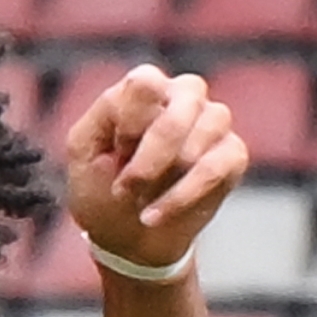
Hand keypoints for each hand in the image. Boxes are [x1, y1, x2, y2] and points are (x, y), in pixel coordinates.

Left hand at [65, 66, 248, 268]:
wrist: (126, 235)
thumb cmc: (101, 185)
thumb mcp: (83, 151)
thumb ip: (103, 120)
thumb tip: (142, 114)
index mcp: (142, 89)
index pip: (146, 81)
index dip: (130, 122)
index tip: (115, 154)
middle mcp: (183, 96)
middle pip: (187, 97)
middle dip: (154, 149)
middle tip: (127, 185)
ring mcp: (212, 123)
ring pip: (208, 127)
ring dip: (166, 173)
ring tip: (138, 201)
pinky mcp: (232, 155)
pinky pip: (219, 165)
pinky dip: (183, 195)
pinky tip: (156, 214)